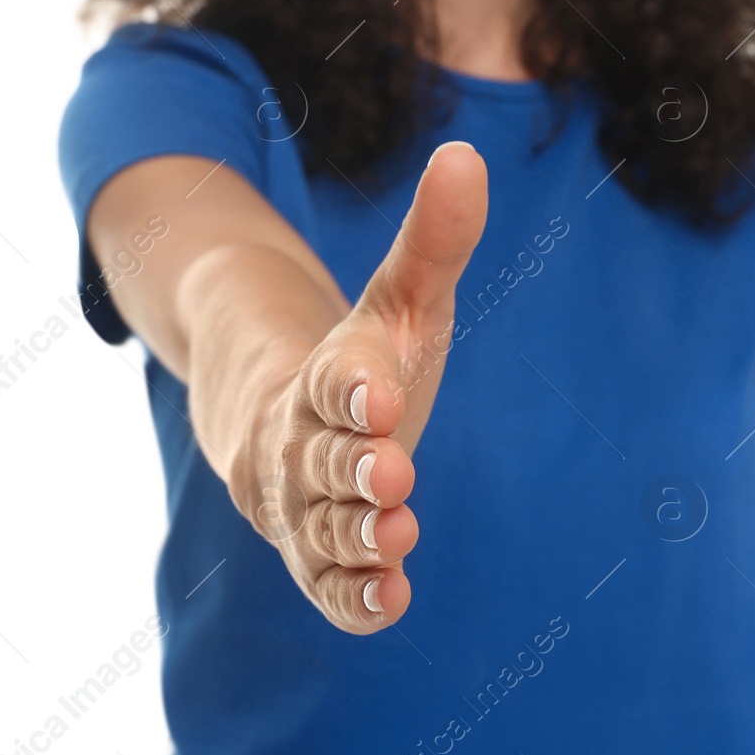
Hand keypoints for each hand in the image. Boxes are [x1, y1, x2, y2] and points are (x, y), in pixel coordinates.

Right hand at [235, 141, 487, 633]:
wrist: (288, 424)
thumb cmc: (367, 360)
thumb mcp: (401, 299)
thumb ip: (434, 240)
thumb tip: (466, 154)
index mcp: (328, 375)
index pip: (335, 379)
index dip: (355, 385)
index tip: (382, 389)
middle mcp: (303, 444)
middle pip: (321, 459)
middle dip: (355, 467)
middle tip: (394, 472)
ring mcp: (304, 508)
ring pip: (320, 527)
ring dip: (357, 535)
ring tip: (398, 535)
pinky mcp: (318, 558)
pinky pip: (327, 585)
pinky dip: (352, 595)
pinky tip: (390, 599)